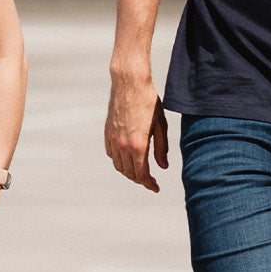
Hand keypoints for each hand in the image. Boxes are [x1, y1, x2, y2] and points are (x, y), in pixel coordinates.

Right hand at [103, 69, 168, 191]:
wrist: (129, 83)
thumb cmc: (148, 101)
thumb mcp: (160, 125)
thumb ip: (161, 148)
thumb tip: (162, 167)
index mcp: (138, 145)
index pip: (142, 174)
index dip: (149, 184)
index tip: (156, 188)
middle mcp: (122, 145)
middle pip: (130, 173)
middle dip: (141, 180)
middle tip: (150, 181)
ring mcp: (113, 139)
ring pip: (119, 166)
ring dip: (129, 172)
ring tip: (140, 172)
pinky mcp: (107, 132)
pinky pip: (111, 154)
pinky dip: (119, 161)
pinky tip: (128, 159)